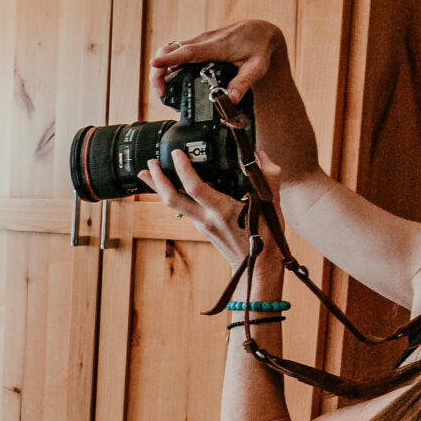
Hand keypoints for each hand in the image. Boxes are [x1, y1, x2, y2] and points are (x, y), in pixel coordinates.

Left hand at [143, 132, 278, 277]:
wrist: (257, 267)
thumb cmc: (265, 239)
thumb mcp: (273, 206)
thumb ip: (268, 178)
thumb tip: (261, 156)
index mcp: (222, 211)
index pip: (195, 187)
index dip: (183, 169)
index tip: (177, 153)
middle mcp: (207, 218)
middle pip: (172, 199)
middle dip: (158, 179)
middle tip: (151, 161)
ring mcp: (201, 224)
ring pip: (173, 204)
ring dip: (158, 187)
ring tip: (148, 170)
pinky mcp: (201, 227)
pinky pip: (182, 208)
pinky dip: (173, 195)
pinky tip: (169, 186)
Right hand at [149, 19, 282, 106]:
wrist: (262, 30)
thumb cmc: (260, 46)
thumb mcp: (257, 67)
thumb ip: (243, 83)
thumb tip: (230, 100)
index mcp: (216, 46)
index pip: (187, 52)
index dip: (169, 59)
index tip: (154, 64)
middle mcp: (204, 41)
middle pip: (171, 50)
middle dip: (159, 70)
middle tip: (161, 93)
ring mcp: (199, 41)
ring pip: (171, 50)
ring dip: (162, 69)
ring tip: (164, 92)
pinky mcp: (198, 45)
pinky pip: (177, 52)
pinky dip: (169, 65)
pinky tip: (172, 81)